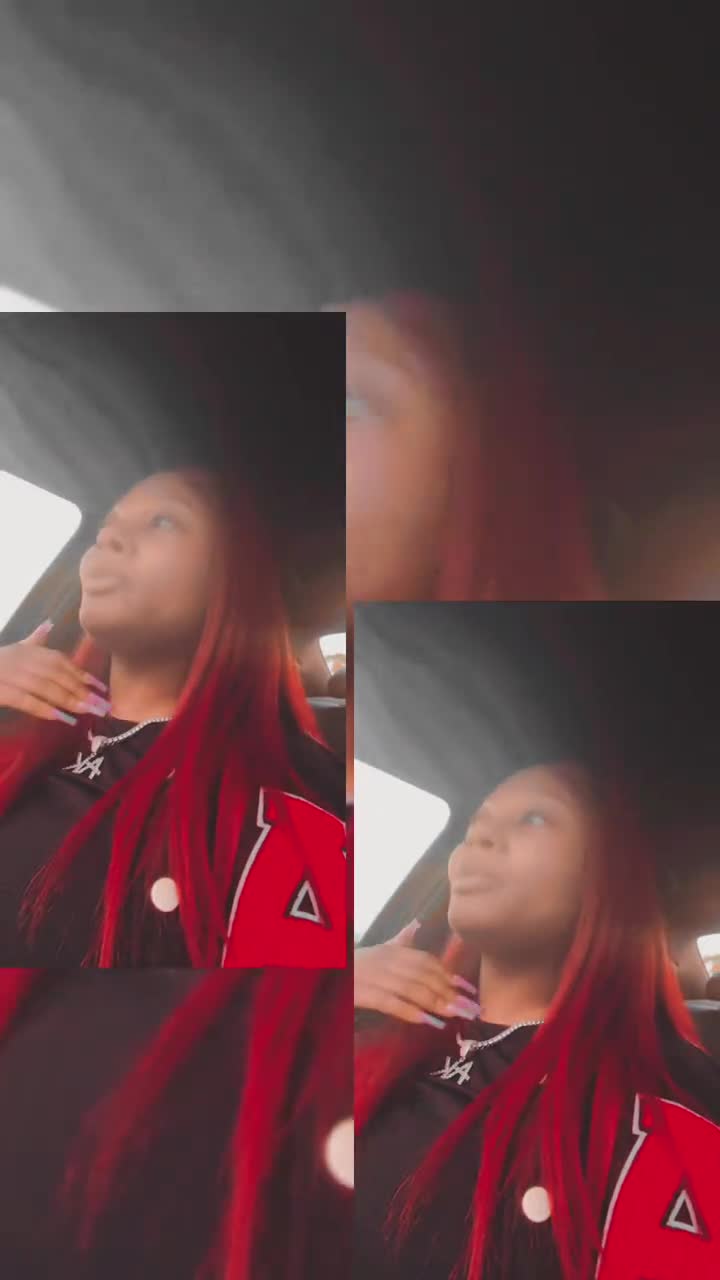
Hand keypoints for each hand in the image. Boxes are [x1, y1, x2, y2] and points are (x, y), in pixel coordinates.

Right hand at [0, 622, 109, 723]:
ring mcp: (10, 674)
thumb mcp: (13, 649)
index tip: (101, 690)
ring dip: (68, 701)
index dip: (82, 676)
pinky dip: (43, 708)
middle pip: (58, 676)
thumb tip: (48, 624)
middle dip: (81, 692)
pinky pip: (25, 699)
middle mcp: (22, 659)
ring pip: (45, 688)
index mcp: (28, 650)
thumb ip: (34, 640)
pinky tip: (60, 718)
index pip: (62, 663)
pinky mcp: (0, 690)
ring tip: (86, 713)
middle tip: (101, 707)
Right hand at [354, 920, 481, 1027]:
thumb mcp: (377, 948)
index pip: (427, 962)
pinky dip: (410, 1011)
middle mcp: (387, 960)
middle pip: (425, 977)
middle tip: (471, 1009)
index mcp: (393, 951)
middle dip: (450, 993)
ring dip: (437, 1003)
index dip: (450, 976)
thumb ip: (400, 940)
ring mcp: (375, 976)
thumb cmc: (353, 964)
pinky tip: (427, 1022)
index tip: (469, 990)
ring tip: (456, 1016)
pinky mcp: (363, 993)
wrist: (321, 971)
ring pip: (412, 989)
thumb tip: (417, 924)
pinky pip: (391, 1002)